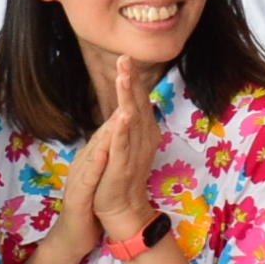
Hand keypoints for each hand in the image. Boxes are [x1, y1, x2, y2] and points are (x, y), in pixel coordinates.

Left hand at [86, 57, 165, 244]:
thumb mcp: (127, 143)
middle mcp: (143, 137)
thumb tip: (130, 103)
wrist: (122, 207)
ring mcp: (134, 150)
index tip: (125, 56)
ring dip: (128, 96)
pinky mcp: (123, 163)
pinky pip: (123, 143)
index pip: (137, 99)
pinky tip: (122, 114)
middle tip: (125, 57)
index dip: (132, 78)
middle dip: (130, 79)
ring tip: (124, 76)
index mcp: (143, 130)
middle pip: (136, 102)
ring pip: (131, 118)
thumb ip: (129, 124)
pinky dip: (122, 128)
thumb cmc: (121, 174)